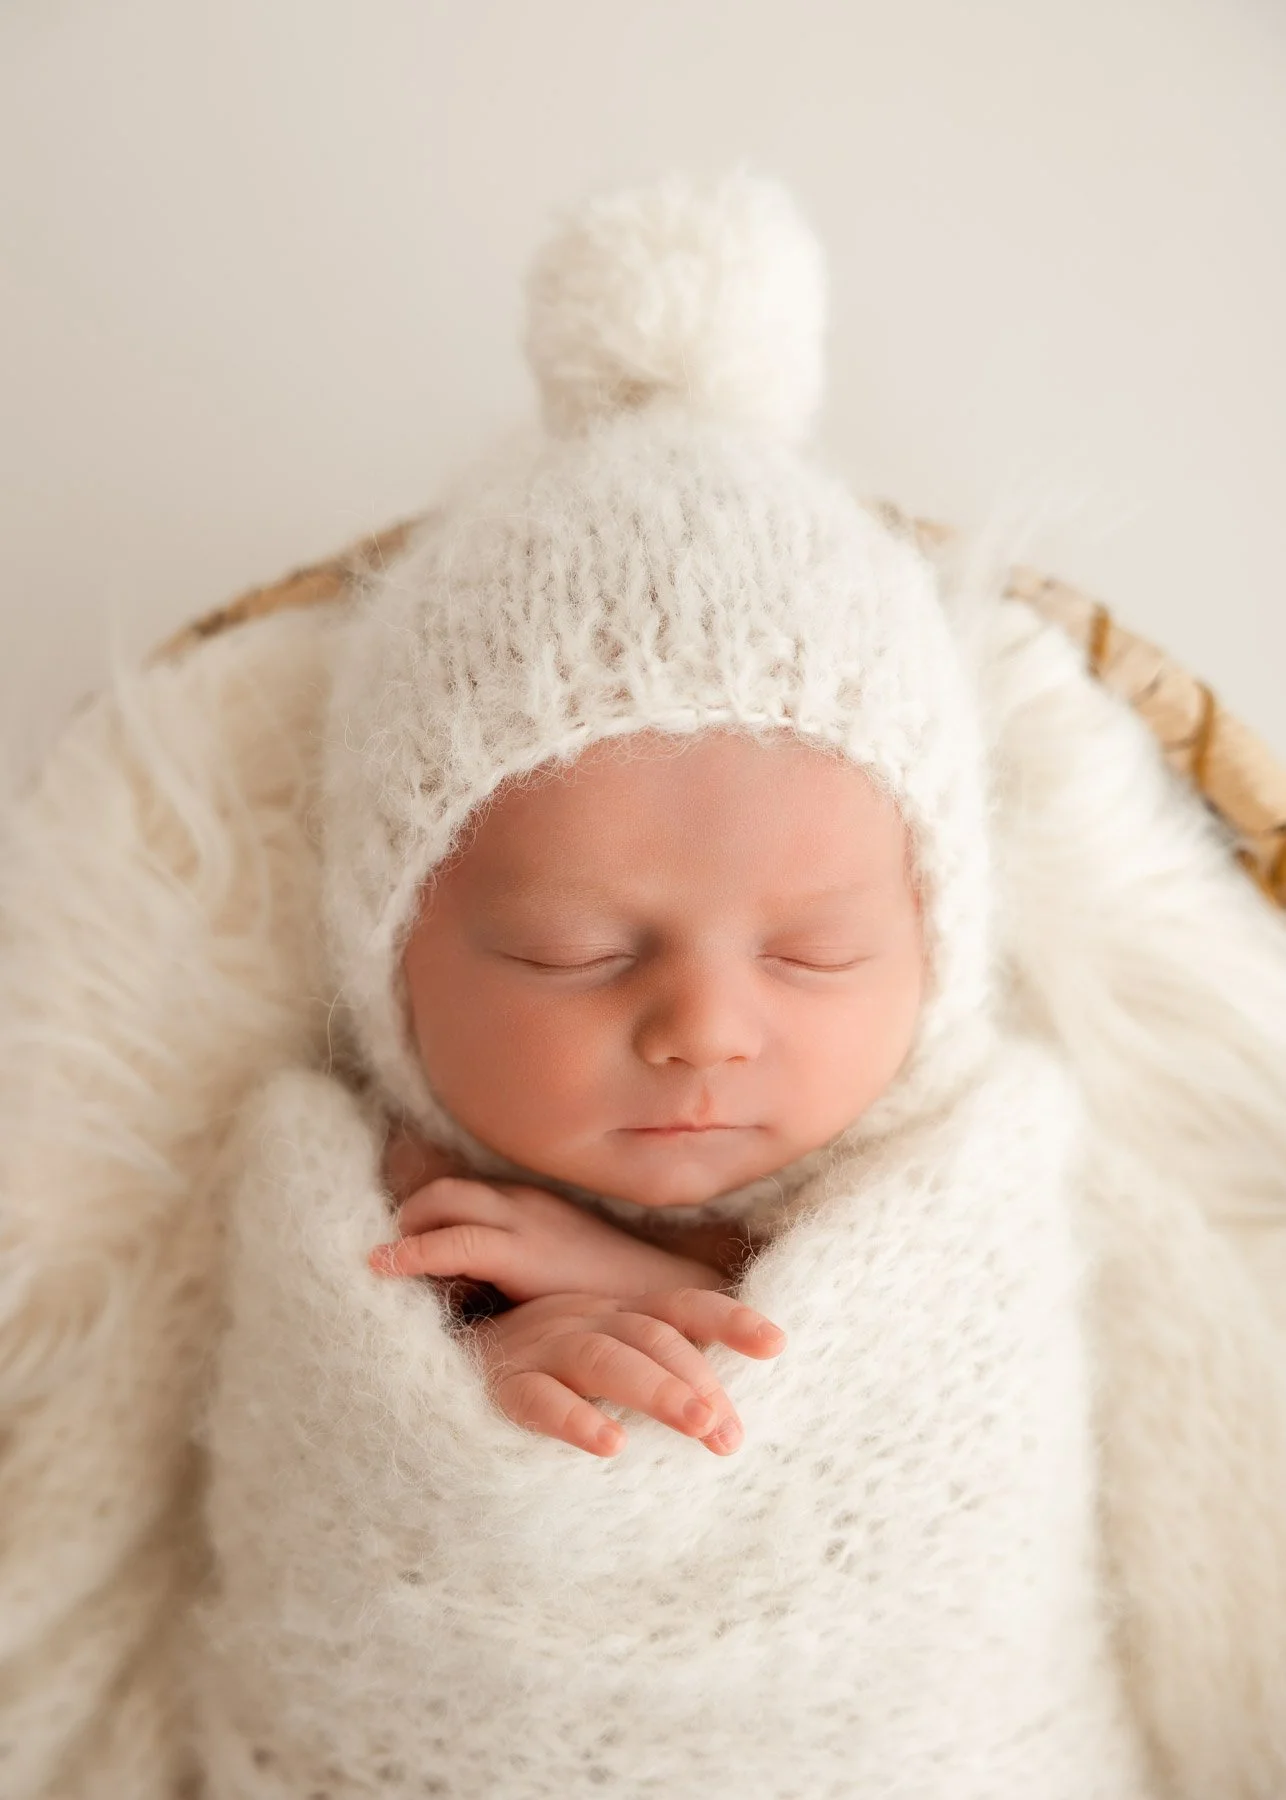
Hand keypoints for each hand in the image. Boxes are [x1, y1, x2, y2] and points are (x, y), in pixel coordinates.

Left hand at [368, 1172, 726, 1302]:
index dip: (426, 1212)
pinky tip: (383, 1269)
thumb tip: (483, 1290)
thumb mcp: (563, 1268)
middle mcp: (523, 1202)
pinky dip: (410, 1253)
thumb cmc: (616, 1296)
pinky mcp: (520, 1252)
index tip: (398, 1237)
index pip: (465, 1192)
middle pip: (444, 1190)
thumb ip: (524, 1266)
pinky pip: (450, 1242)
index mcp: (533, 1203)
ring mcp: (522, 1221)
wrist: (664, 1297)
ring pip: (440, 1203)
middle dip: (407, 1215)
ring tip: (380, 1262)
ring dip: (404, 1230)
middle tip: (386, 1252)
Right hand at [467, 1286, 786, 1457]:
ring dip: (657, 1390)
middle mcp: (588, 1320)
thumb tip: (732, 1415)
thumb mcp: (608, 1355)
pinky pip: (541, 1400)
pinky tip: (610, 1446)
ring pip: (606, 1360)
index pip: (683, 1308)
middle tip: (732, 1432)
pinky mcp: (505, 1384)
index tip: (778, 1343)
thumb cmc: (547, 1365)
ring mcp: (545, 1347)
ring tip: (700, 1426)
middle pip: (653, 1338)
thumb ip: (661, 1370)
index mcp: (621, 1313)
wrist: (447, 1358)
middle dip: (699, 1379)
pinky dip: (576, 1420)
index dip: (730, 1319)